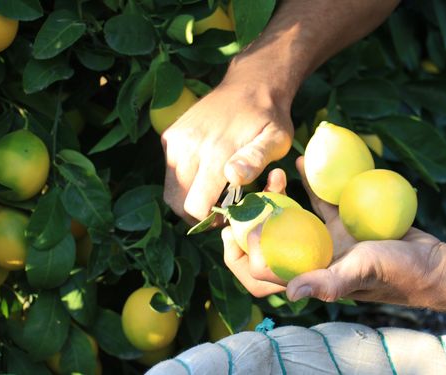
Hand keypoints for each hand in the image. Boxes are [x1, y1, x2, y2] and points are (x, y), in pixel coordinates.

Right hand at [161, 78, 292, 223]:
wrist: (251, 83)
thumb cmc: (269, 118)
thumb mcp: (276, 139)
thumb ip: (256, 159)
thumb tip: (233, 177)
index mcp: (215, 152)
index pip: (195, 206)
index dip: (210, 219)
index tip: (227, 215)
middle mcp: (188, 146)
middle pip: (177, 203)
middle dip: (196, 214)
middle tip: (219, 207)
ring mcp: (176, 140)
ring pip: (171, 189)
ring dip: (188, 197)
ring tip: (213, 191)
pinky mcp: (170, 135)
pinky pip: (170, 171)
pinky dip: (183, 180)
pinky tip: (206, 171)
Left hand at [224, 156, 445, 307]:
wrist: (433, 264)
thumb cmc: (397, 273)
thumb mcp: (361, 274)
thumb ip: (329, 283)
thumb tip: (293, 292)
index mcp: (307, 276)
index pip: (261, 273)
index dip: (241, 254)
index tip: (234, 226)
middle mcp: (311, 259)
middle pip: (270, 243)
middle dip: (256, 221)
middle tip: (252, 194)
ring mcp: (326, 242)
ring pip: (292, 219)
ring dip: (280, 199)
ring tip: (276, 174)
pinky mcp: (343, 225)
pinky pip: (320, 202)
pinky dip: (310, 185)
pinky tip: (303, 163)